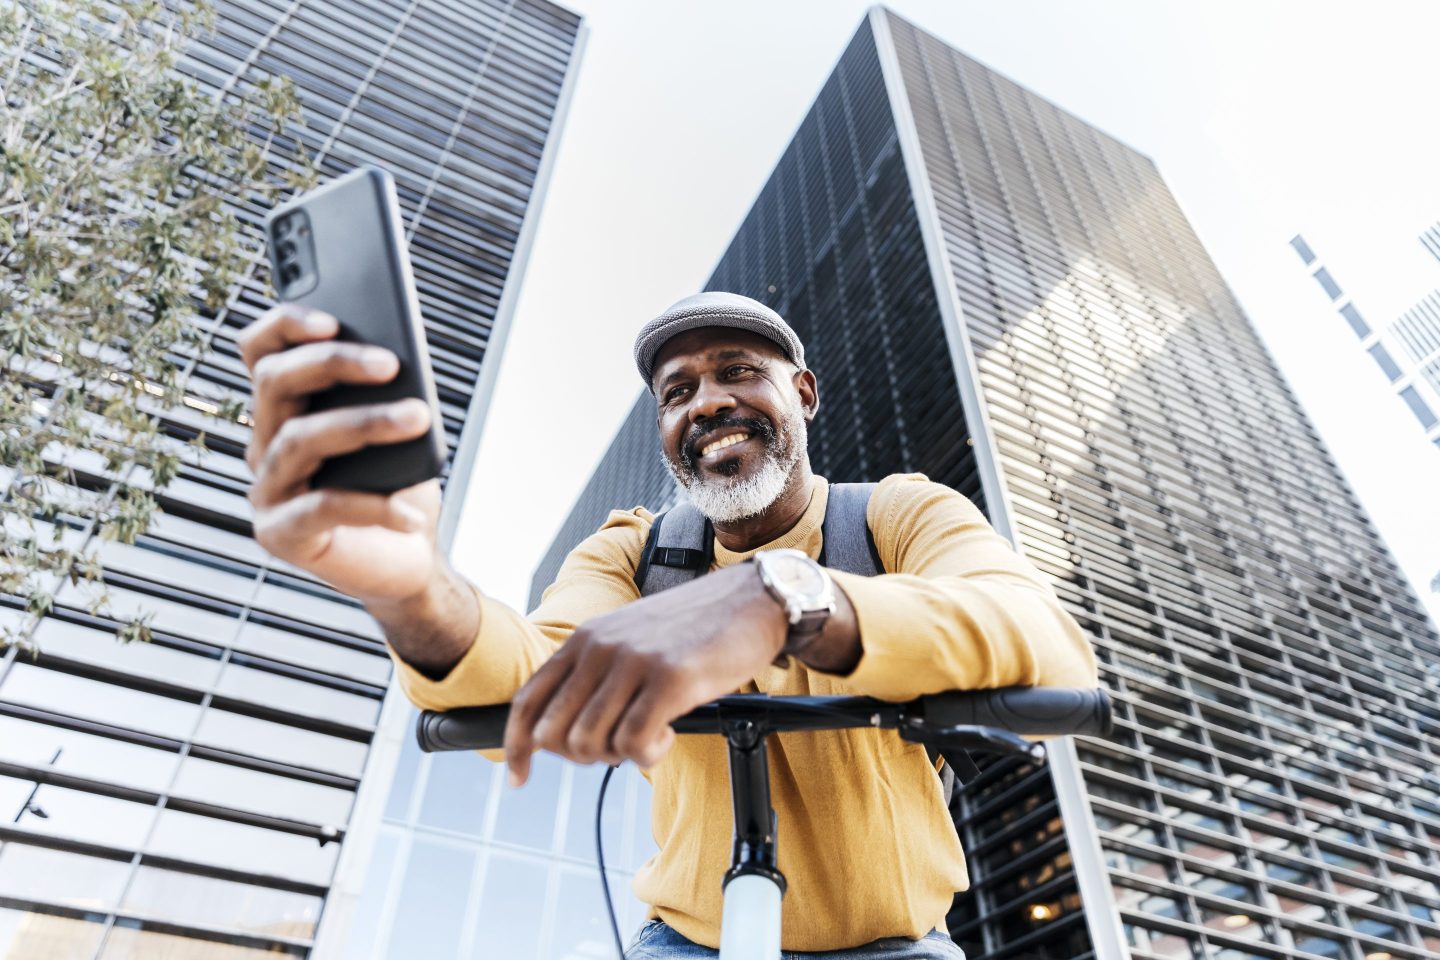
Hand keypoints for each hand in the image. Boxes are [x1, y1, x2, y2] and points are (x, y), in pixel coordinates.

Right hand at [238, 303, 441, 603]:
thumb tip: (391, 363)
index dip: (284, 326)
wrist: (407, 561)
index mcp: (284, 409)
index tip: (330, 319)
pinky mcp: (281, 535)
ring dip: (364, 424)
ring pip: (300, 439)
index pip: (260, 352)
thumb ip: (384, 394)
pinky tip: (411, 510)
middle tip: (391, 363)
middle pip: (274, 384)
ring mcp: (267, 491)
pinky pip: (322, 507)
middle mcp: (265, 444)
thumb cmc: (399, 486)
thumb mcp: (397, 430)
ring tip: (417, 418)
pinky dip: (372, 505)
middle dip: (332, 365)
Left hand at [502, 563, 788, 785]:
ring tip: (648, 737)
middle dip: (579, 757)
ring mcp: (633, 662)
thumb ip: (596, 671)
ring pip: (588, 743)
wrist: (754, 599)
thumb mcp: (630, 637)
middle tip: (616, 748)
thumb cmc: (695, 627)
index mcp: (585, 638)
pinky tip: (669, 735)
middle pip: (554, 734)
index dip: (517, 746)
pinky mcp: (669, 680)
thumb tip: (564, 728)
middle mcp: (600, 647)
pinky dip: (647, 755)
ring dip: (616, 756)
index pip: (527, 700)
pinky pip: (632, 744)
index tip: (518, 778)